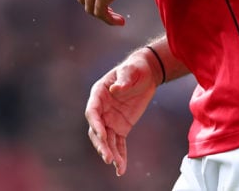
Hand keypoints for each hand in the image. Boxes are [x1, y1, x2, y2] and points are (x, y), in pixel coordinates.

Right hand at [85, 50, 158, 175]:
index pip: (92, 112)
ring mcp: (110, 120)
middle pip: (96, 130)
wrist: (146, 74)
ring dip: (110, 153)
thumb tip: (115, 89)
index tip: (103, 134)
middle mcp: (101, 110)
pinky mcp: (121, 127)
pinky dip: (120, 156)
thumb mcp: (130, 70)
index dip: (96, 124)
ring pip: (107, 140)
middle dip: (101, 144)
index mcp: (99, 94)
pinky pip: (119, 144)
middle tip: (108, 157)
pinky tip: (121, 169)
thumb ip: (123, 79)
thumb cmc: (135, 68)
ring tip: (116, 165)